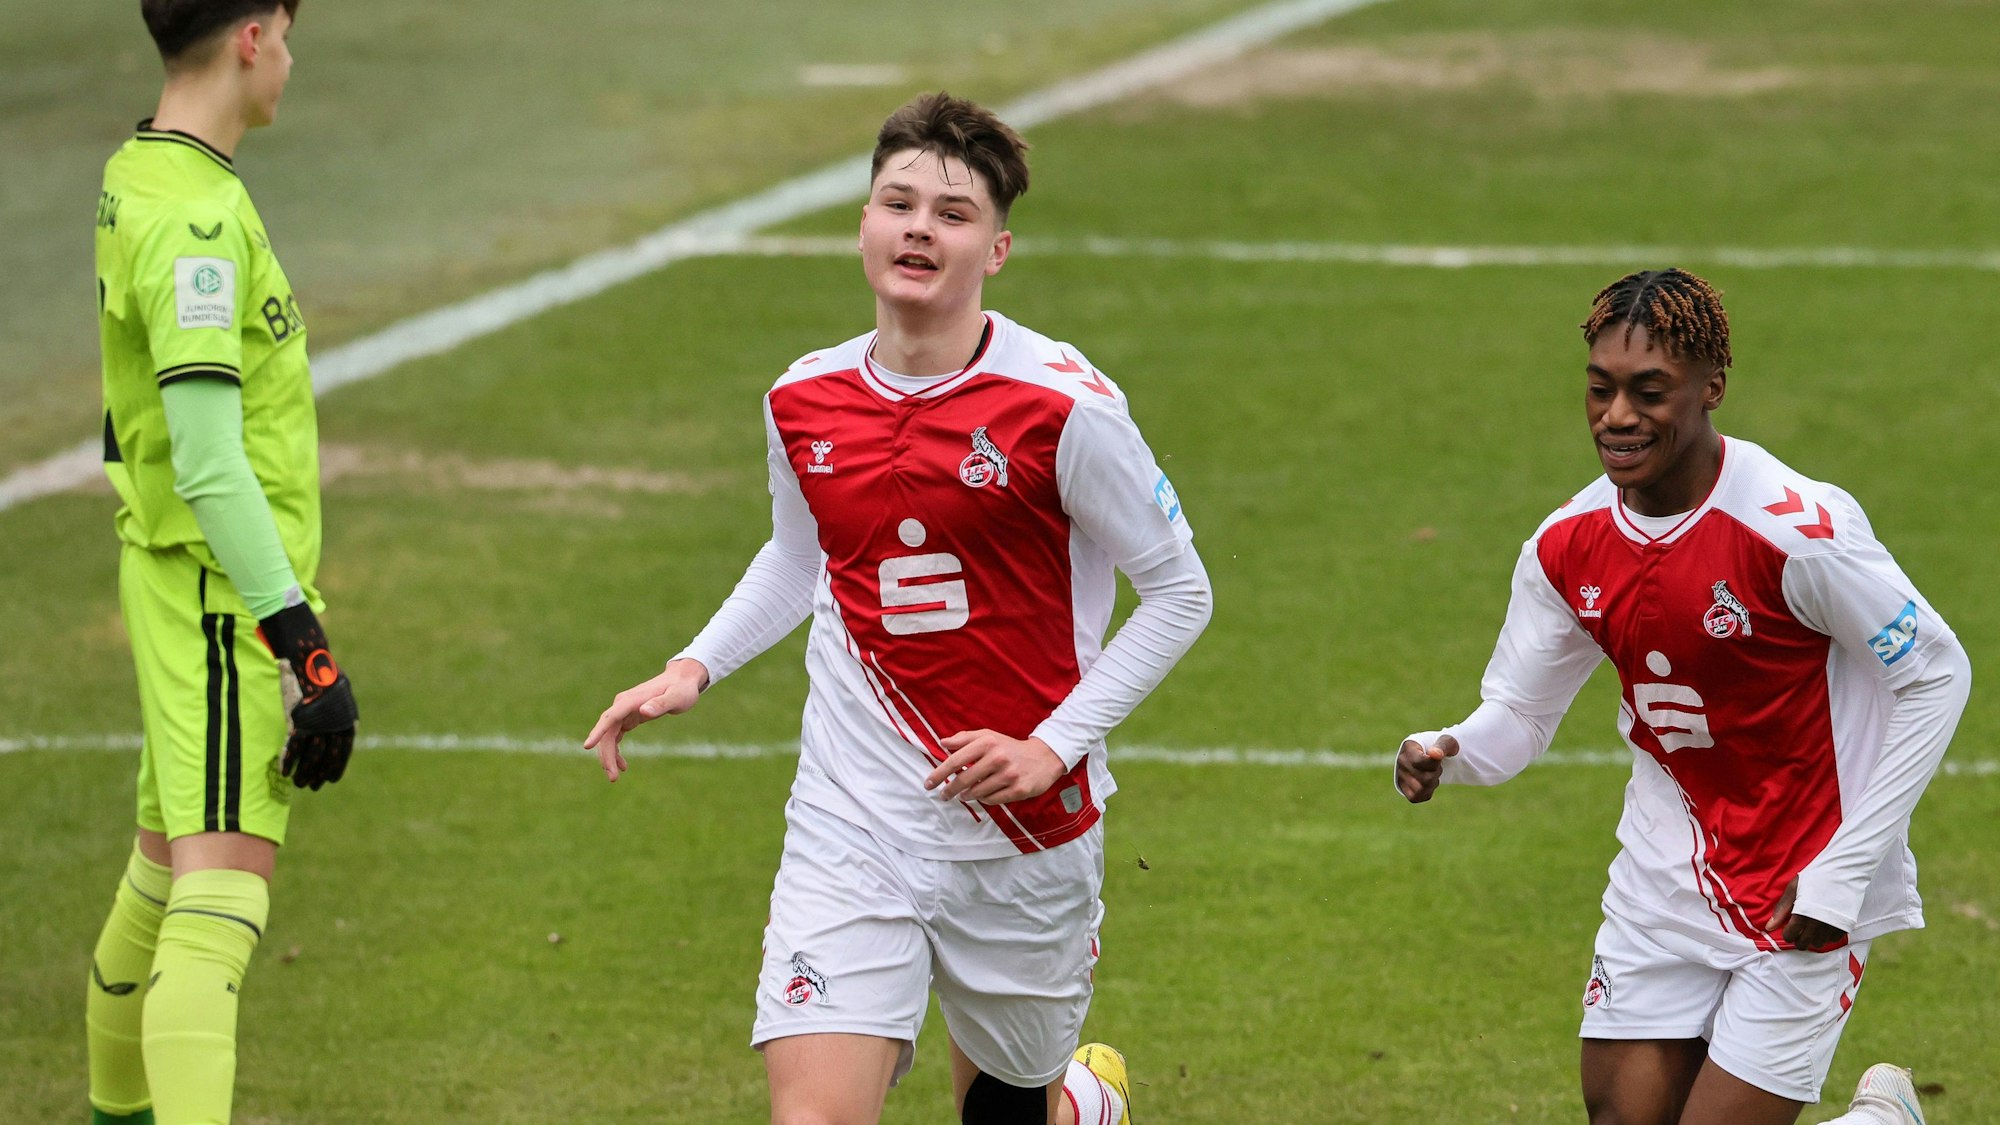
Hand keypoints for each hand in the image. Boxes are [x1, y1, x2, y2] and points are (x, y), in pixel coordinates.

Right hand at [257, 602, 358, 790]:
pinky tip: (283, 772)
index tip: (331, 779)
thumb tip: (336, 722)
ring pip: (310, 756)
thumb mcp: (337, 693)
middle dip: (319, 774)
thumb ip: (335, 711)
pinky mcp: (300, 722)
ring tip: (299, 784)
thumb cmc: (323, 673)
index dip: (336, 767)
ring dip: (304, 772)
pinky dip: (288, 761)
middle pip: (328, 757)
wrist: (311, 659)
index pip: (344, 751)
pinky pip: (293, 747)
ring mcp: (318, 724)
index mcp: (348, 719)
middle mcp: (335, 725)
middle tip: (313, 786)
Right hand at [583, 658, 708, 780]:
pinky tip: (622, 765)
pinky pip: (616, 736)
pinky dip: (616, 751)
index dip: (598, 732)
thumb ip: (661, 704)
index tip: (587, 746)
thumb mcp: (676, 697)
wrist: (682, 679)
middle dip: (606, 755)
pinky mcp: (629, 717)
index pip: (610, 717)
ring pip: (609, 736)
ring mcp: (624, 711)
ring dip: (609, 756)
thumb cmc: (682, 688)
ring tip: (615, 776)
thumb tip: (643, 712)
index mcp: (631, 700)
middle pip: (607, 732)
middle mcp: (623, 705)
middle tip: (613, 778)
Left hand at [924, 730, 1064, 803]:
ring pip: (977, 792)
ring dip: (967, 795)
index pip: (956, 760)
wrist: (1043, 757)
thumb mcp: (989, 736)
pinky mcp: (1019, 790)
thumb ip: (965, 738)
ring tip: (964, 795)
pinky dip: (984, 800)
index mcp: (988, 742)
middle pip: (964, 779)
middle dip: (950, 790)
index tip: (929, 784)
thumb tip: (943, 743)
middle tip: (943, 795)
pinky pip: (992, 800)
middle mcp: (998, 757)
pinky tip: (982, 796)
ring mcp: (1009, 775)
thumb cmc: (1010, 747)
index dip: (939, 774)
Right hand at [1395, 733, 1457, 802]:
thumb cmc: (1441, 747)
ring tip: (1432, 773)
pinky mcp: (1403, 788)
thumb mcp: (1447, 742)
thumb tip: (1436, 754)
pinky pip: (1417, 797)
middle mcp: (1401, 761)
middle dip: (1437, 773)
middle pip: (1425, 778)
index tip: (1441, 758)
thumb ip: (1443, 746)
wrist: (1434, 755)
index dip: (1435, 764)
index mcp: (1409, 746)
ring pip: (1421, 789)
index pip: (1420, 762)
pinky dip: (1427, 792)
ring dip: (1433, 783)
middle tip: (1437, 766)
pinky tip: (1429, 783)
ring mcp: (1401, 775)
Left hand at [1766, 876, 1847, 951]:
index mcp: (1802, 913)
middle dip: (1798, 939)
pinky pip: (1833, 940)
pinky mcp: (1845, 926)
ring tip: (1812, 926)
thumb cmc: (1815, 877)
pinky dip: (1827, 935)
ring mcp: (1832, 926)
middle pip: (1803, 944)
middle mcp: (1818, 923)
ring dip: (1813, 938)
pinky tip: (1824, 925)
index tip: (1788, 929)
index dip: (1787, 934)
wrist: (1842, 872)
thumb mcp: (1793, 889)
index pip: (1790, 936)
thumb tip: (1769, 927)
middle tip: (1799, 929)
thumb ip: (1781, 910)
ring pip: (1818, 944)